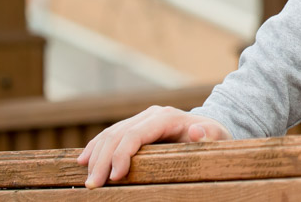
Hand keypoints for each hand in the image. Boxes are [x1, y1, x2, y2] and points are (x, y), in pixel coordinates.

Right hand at [77, 106, 230, 187]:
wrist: (210, 129)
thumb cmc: (214, 137)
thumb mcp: (217, 137)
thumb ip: (207, 136)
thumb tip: (195, 131)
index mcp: (167, 117)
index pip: (136, 134)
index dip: (122, 155)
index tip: (115, 178)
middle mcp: (150, 115)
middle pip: (118, 134)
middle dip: (103, 160)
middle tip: (93, 185)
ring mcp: (141, 119)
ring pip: (110, 134)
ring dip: (95, 156)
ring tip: (88, 179)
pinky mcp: (134, 126)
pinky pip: (110, 135)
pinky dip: (96, 148)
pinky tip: (83, 161)